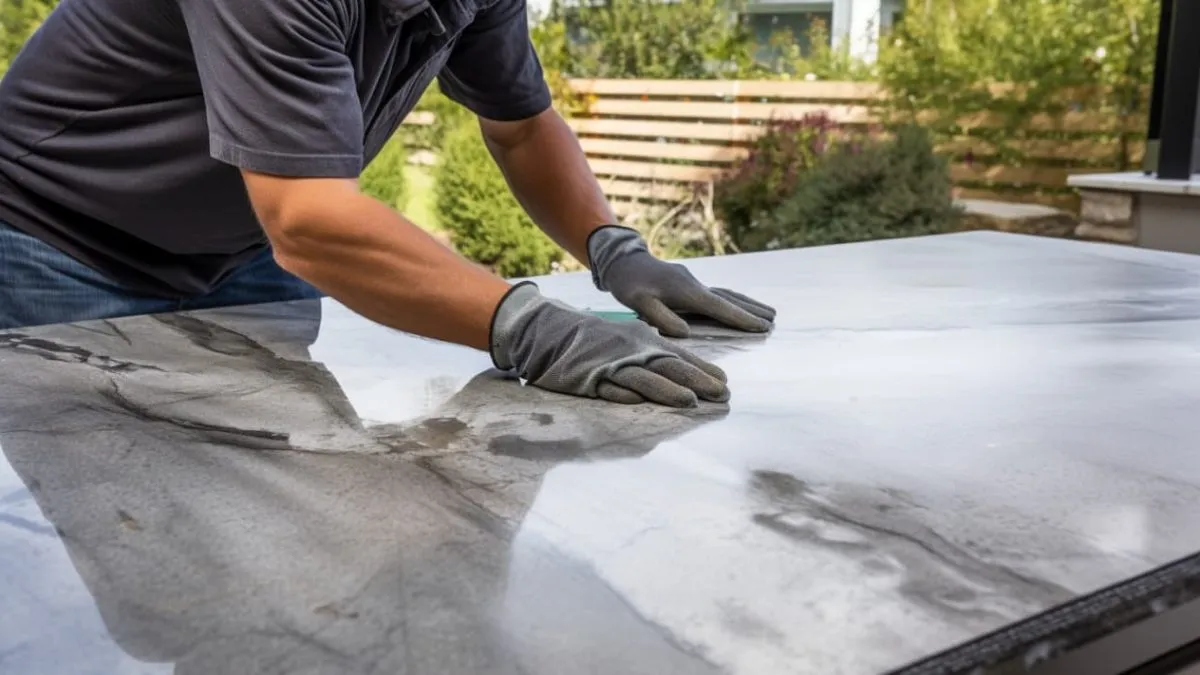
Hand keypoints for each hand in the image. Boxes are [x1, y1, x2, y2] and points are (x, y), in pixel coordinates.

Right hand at [489, 282, 729, 407]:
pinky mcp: (588, 379)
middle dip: (696, 381)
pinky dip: (621, 393)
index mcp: (644, 341)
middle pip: (669, 367)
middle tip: (722, 394)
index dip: (703, 370)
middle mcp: (631, 351)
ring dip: (666, 391)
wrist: (552, 329)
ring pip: (642, 379)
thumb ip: (655, 354)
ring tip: (690, 402)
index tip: (725, 383)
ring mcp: (610, 365)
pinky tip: (636, 401)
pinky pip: (606, 388)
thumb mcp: (630, 339)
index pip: (679, 357)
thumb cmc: (597, 339)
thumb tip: (687, 372)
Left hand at [586, 226, 775, 337]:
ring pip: (726, 294)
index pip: (719, 307)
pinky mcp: (689, 283)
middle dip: (752, 310)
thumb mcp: (638, 303)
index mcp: (685, 292)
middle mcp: (694, 285)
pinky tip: (739, 305)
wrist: (623, 261)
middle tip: (774, 321)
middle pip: (729, 298)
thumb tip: (686, 333)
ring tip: (768, 313)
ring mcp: (693, 282)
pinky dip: (733, 301)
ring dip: (747, 304)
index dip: (741, 318)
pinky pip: (718, 293)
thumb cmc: (628, 284)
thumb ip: (661, 317)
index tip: (762, 327)